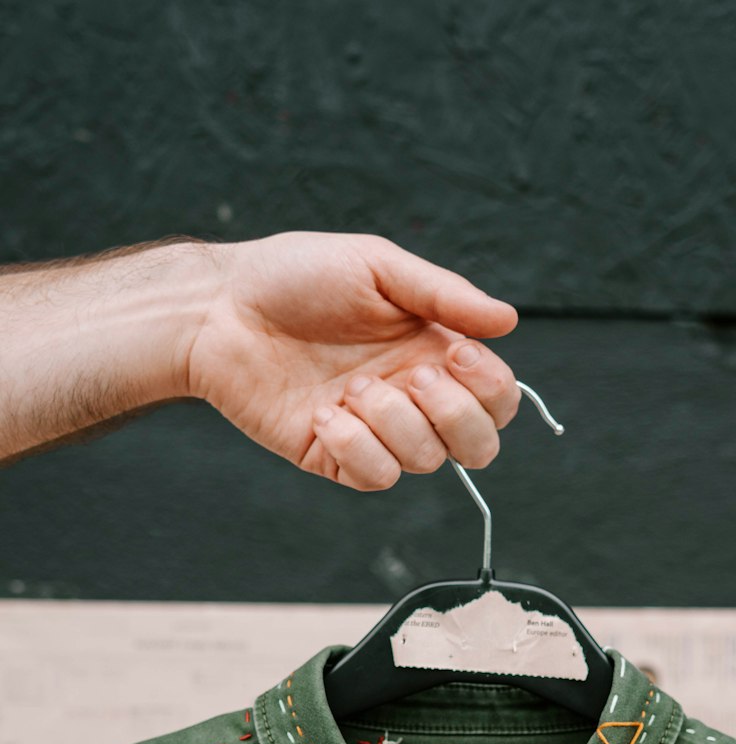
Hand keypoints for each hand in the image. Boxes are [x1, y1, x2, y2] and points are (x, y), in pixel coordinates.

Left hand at [186, 232, 520, 489]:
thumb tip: (508, 320)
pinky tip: (323, 413)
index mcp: (433, 353)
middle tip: (411, 377)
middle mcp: (412, 398)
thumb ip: (444, 294)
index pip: (497, 398)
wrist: (219, 309)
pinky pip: (375, 476)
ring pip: (427, 460)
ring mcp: (375, 432)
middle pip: (480, 446)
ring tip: (350, 386)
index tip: (453, 352)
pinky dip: (356, 446)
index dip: (490, 388)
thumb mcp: (377, 267)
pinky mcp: (336, 457)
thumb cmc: (294, 277)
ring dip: (394, 421)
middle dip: (456, 415)